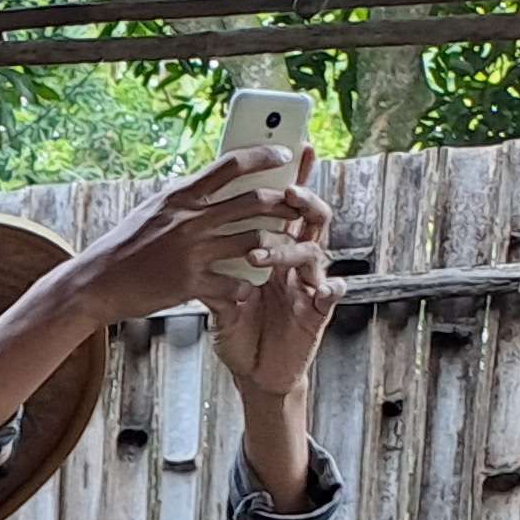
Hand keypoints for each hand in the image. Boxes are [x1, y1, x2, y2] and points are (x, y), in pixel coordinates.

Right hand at [70, 152, 288, 327]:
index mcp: (180, 195)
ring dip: (273, 244)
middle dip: (284, 203)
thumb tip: (214, 180)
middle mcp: (189, 220)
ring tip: (281, 248)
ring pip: (253, 241)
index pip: (231, 164)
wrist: (95, 284)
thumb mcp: (152, 209)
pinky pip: (233, 283)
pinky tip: (245, 287)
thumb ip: (184, 197)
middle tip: (296, 207)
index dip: (263, 155)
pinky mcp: (189, 283)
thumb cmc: (123, 246)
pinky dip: (244, 286)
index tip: (284, 154)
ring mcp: (191, 252)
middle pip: (254, 201)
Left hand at [207, 177, 338, 402]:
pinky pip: (330, 296)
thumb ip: (213, 264)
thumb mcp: (220, 293)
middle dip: (304, 202)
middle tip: (288, 192)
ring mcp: (308, 285)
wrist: (253, 371)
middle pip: (312, 218)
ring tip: (262, 254)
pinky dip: (330, 290)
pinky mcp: (317, 314)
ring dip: (291, 250)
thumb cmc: (240, 327)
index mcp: (276, 249)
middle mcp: (297, 261)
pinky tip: (325, 287)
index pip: (287, 207)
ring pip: (314, 253)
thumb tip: (189, 231)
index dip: (295, 178)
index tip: (297, 148)